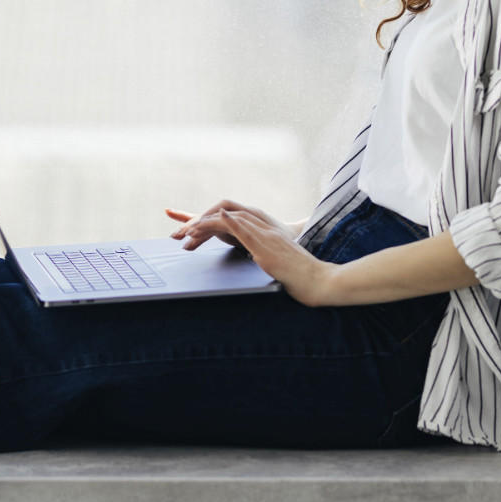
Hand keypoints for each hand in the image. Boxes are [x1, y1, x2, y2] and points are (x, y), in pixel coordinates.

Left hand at [165, 200, 335, 306]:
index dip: (212, 223)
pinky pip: (244, 230)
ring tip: (185, 233)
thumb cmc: (302, 280)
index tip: (191, 231)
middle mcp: (265, 232)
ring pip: (232, 221)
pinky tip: (215, 218)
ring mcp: (266, 238)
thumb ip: (265, 261)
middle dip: (201, 223)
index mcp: (266, 237)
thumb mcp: (278, 268)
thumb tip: (254, 265)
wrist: (321, 283)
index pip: (234, 222)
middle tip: (179, 233)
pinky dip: (228, 223)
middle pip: (228, 218)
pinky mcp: (266, 248)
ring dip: (206, 224)